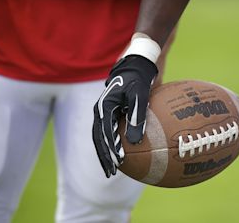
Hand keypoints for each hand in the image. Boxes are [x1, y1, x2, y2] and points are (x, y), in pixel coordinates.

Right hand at [92, 55, 157, 177]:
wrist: (136, 65)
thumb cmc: (139, 78)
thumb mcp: (140, 95)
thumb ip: (137, 117)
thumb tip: (135, 142)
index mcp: (104, 107)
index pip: (105, 133)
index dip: (111, 149)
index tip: (119, 162)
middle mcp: (102, 112)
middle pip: (99, 139)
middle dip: (104, 156)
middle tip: (111, 172)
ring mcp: (106, 113)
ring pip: (102, 137)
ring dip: (107, 153)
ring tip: (113, 168)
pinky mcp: (114, 114)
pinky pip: (111, 132)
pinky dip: (114, 144)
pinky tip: (124, 154)